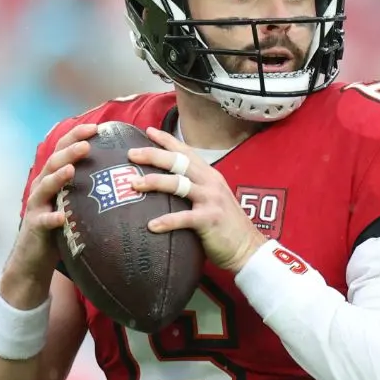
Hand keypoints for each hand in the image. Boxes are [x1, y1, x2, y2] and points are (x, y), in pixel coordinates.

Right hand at [3, 123, 98, 306]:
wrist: (34, 257)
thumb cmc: (61, 228)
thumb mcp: (76, 204)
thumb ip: (91, 188)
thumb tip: (126, 176)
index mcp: (55, 178)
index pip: (64, 151)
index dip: (77, 136)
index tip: (98, 126)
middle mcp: (43, 187)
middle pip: (54, 163)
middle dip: (70, 150)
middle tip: (88, 142)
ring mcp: (37, 206)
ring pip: (45, 186)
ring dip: (58, 176)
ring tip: (72, 169)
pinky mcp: (35, 227)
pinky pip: (43, 221)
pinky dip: (51, 218)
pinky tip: (60, 216)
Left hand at [129, 127, 263, 272]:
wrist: (248, 248)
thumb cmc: (225, 226)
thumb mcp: (212, 200)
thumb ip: (194, 190)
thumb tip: (167, 187)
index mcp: (210, 175)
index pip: (186, 152)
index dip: (167, 140)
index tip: (148, 131)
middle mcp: (210, 182)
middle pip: (178, 162)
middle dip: (153, 155)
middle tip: (131, 154)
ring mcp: (211, 200)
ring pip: (178, 184)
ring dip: (154, 182)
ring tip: (134, 184)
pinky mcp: (210, 220)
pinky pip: (184, 218)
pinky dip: (167, 221)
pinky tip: (151, 226)